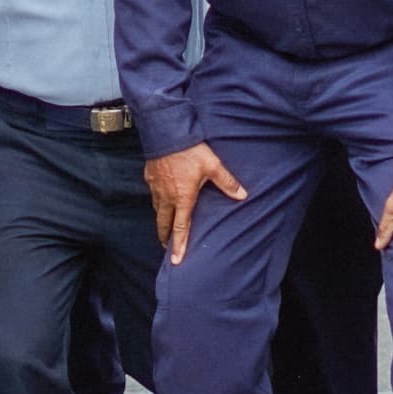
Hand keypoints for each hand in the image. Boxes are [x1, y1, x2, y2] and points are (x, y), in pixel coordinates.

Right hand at [144, 142, 246, 263]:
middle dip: (165, 237)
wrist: (167, 133)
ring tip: (164, 226)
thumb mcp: (213, 166)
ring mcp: (156, 187)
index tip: (176, 260)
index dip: (179, 245)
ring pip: (157, 210)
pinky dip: (157, 202)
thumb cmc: (190, 150)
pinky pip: (153, 195)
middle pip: (164, 223)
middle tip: (167, 247)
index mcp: (183, 198)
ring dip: (161, 220)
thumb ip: (227, 182)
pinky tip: (161, 199)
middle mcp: (167, 197)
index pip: (181, 227)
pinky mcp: (149, 177)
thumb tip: (243, 195)